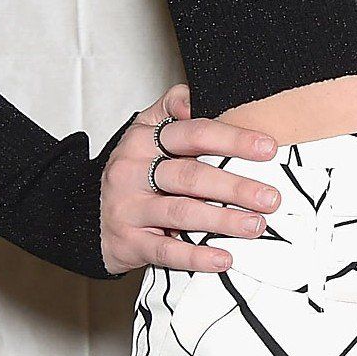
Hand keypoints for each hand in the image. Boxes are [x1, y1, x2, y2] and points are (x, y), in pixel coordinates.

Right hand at [98, 84, 281, 277]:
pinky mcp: (127, 242)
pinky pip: (165, 250)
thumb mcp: (146, 129)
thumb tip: (195, 97)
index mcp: (144, 139)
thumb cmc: (133, 169)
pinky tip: (223, 258)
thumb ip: (173, 106)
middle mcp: (133, 171)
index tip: (268, 149)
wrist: (85, 211)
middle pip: (191, 176)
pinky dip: (196, 256)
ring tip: (256, 225)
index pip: (194, 134)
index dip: (233, 139)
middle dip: (236, 187)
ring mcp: (128, 208)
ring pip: (181, 212)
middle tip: (271, 197)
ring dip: (224, 220)